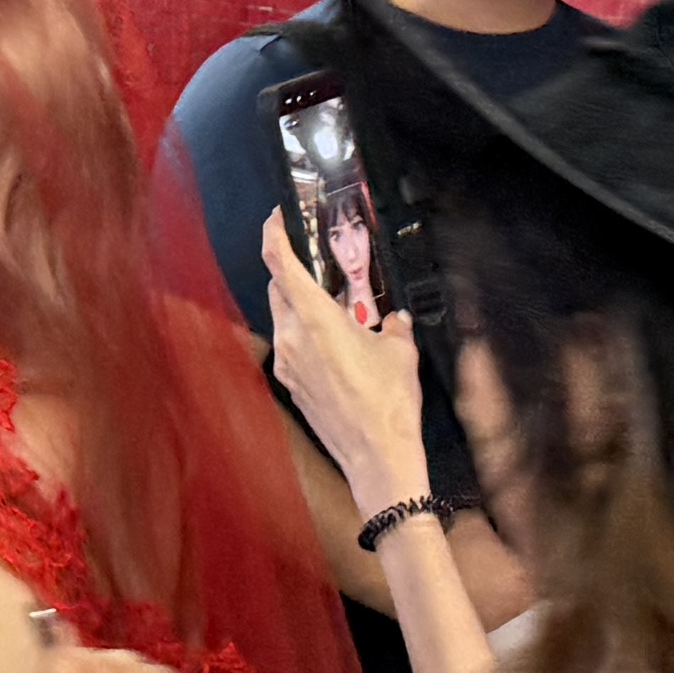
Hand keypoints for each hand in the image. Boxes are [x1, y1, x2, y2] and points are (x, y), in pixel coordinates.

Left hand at [263, 210, 433, 518]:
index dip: (273, 233)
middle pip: (278, 289)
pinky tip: (334, 343)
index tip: (276, 216)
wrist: (377, 456)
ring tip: (335, 309)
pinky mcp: (290, 385)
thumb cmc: (388, 403)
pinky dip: (305, 335)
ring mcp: (287, 364)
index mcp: (314, 318)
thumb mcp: (400, 350)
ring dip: (301, 307)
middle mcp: (291, 338)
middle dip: (294, 272)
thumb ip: (393, 324)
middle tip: (319, 265)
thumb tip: (395, 318)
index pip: (280, 261)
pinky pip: (291, 346)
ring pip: (283, 318)